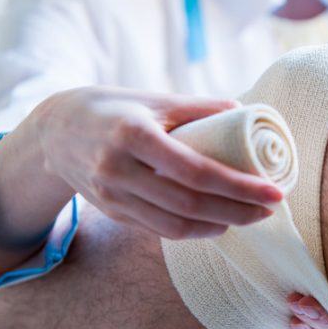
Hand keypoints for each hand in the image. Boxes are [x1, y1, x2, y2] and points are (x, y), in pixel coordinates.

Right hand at [34, 86, 282, 238]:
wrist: (54, 130)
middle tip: (269, 209)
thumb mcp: (153, 99)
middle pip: (189, 204)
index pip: (197, 172)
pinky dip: (194, 230)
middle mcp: (119, 171)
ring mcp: (113, 197)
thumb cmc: (112, 108)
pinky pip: (159, 229)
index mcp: (134, 137)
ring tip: (250, 217)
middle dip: (237, 212)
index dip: (239, 187)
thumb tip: (245, 111)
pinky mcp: (112, 212)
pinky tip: (218, 222)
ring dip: (218, 226)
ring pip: (174, 226)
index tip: (273, 192)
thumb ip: (198, 107)